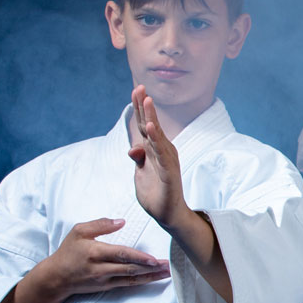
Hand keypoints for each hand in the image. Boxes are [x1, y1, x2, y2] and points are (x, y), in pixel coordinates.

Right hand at [17, 218, 170, 302]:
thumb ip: (101, 224)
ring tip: (166, 272)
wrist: (56, 277)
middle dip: (150, 268)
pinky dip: (142, 281)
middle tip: (166, 265)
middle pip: (129, 268)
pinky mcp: (106, 286)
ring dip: (150, 276)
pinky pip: (127, 284)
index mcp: (95, 252)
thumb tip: (121, 221)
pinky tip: (153, 278)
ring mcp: (104, 279)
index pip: (121, 254)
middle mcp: (100, 268)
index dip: (138, 257)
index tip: (153, 258)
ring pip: (131, 279)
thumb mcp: (79, 231)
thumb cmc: (68, 252)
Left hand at [128, 86, 189, 227]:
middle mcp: (163, 151)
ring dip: (151, 117)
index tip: (136, 89)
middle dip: (144, 106)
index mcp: (155, 150)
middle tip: (140, 87)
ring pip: (157, 135)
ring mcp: (167, 160)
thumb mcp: (140, 173)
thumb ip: (138, 158)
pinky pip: (161, 153)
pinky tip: (151, 127)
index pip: (144, 126)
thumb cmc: (156, 193)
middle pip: (151, 125)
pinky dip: (156, 139)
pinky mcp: (169, 172)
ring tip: (146, 101)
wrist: (168, 215)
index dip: (139, 108)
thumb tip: (133, 147)